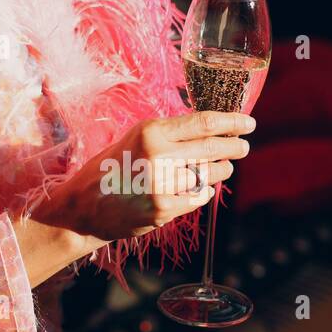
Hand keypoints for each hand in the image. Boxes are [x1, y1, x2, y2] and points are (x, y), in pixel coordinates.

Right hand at [13, 111, 254, 285]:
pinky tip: (201, 188)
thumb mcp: (136, 138)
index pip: (204, 123)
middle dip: (234, 147)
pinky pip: (198, 197)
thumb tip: (210, 130)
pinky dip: (203, 191)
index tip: (247, 123)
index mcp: (151, 132)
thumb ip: (169, 134)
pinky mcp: (163, 209)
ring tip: (223, 167)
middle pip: (212, 148)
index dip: (232, 122)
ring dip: (221, 170)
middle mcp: (158, 156)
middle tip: (243, 146)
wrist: (83, 207)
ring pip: (210, 174)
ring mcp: (162, 185)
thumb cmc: (111, 167)